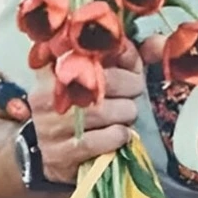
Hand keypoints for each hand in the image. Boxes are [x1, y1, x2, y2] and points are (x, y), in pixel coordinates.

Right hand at [27, 44, 146, 183]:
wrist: (58, 152)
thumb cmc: (84, 107)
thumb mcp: (101, 76)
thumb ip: (124, 57)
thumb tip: (153, 45)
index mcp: (53, 68)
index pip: (90, 51)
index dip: (120, 56)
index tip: (132, 64)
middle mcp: (45, 94)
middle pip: (102, 81)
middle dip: (130, 85)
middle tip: (134, 92)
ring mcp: (49, 125)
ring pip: (102, 111)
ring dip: (125, 113)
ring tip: (125, 114)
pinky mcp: (59, 153)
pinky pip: (100, 140)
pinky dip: (118, 135)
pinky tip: (120, 133)